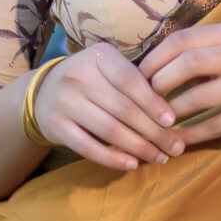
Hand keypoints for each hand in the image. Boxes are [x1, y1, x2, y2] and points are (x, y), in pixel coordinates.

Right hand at [33, 43, 187, 172]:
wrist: (44, 92)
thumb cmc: (92, 81)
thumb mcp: (110, 69)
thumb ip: (137, 82)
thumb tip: (174, 114)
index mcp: (99, 56)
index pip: (130, 79)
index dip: (153, 102)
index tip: (173, 121)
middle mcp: (78, 74)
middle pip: (123, 108)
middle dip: (154, 132)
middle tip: (176, 147)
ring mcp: (64, 101)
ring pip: (109, 129)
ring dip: (139, 148)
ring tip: (160, 158)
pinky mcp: (55, 125)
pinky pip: (88, 147)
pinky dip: (113, 158)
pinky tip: (132, 164)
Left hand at [139, 23, 220, 150]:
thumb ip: (200, 52)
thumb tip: (149, 64)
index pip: (180, 41)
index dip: (153, 60)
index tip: (137, 79)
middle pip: (187, 65)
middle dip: (158, 86)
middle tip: (143, 104)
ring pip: (198, 98)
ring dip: (171, 114)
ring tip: (155, 124)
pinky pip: (216, 125)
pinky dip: (192, 134)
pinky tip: (178, 141)